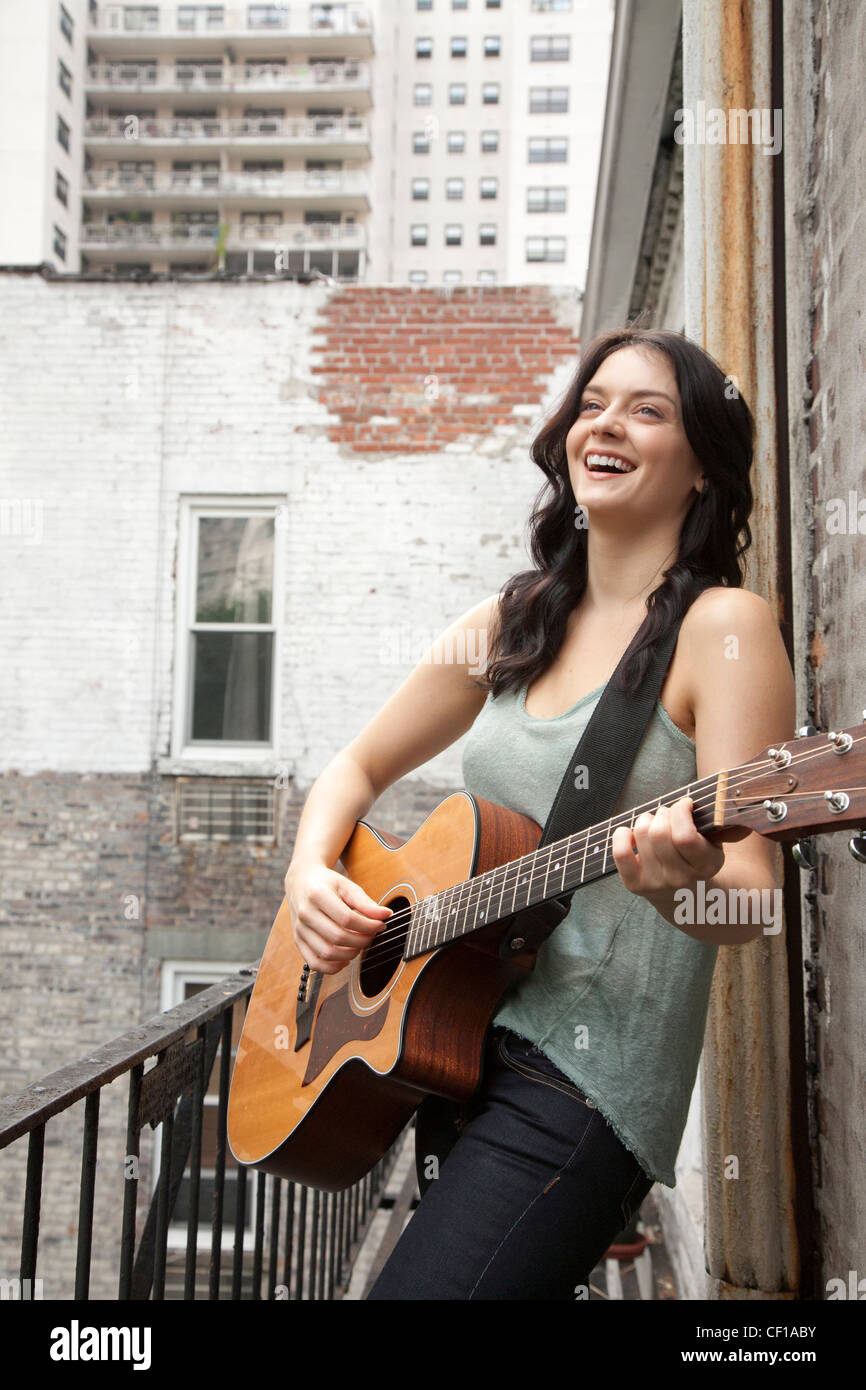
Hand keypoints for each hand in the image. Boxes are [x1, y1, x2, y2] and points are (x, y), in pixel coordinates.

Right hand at [285, 861, 392, 974]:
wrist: (301, 882)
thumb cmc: (326, 884)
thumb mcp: (346, 886)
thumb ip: (365, 902)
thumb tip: (386, 915)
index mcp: (317, 895)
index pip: (347, 918)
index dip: (368, 925)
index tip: (380, 925)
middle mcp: (305, 914)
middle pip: (338, 937)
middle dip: (362, 940)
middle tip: (372, 935)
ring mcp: (300, 929)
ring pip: (327, 953)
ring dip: (350, 954)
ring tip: (360, 944)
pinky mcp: (298, 941)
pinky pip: (315, 963)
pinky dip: (332, 967)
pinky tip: (345, 959)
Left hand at [610, 796, 724, 906]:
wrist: (684, 894)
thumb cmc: (696, 856)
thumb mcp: (712, 843)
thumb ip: (707, 823)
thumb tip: (686, 802)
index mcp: (706, 866)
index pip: (684, 836)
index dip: (680, 811)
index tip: (685, 803)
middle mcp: (681, 879)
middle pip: (659, 832)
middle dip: (662, 813)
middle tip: (667, 815)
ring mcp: (656, 884)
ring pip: (641, 834)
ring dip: (646, 820)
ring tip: (654, 824)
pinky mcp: (635, 886)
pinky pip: (621, 852)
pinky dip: (622, 835)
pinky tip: (632, 834)